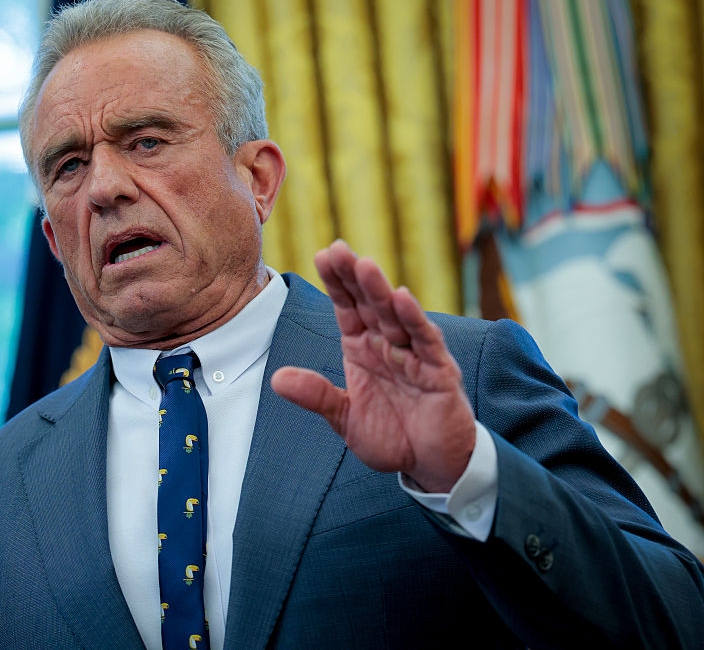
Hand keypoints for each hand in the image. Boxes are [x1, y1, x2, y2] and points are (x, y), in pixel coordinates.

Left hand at [270, 240, 475, 492]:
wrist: (432, 465)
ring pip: (395, 316)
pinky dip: (414, 320)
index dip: (336, 283)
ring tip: (364, 265)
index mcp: (362, 349)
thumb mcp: (345, 418)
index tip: (321, 255)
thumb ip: (316, 396)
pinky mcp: (438, 371)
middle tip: (337, 248)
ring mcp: (414, 355)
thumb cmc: (392, 436)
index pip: (347, 308)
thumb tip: (277, 378)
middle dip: (353, 276)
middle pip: (369, 303)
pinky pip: (425, 341)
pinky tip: (401, 298)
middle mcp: (387, 345)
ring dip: (380, 291)